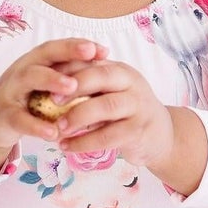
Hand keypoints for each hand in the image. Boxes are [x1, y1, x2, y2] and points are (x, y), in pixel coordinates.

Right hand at [0, 37, 105, 178]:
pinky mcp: (4, 114)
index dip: (79, 45)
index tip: (104, 49)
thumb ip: (68, 75)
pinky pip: (20, 118)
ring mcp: (11, 90)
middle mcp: (23, 69)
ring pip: (30, 78)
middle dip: (68, 53)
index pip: (58, 47)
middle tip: (91, 57)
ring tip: (73, 87)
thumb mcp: (46, 84)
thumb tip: (104, 68)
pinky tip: (53, 132)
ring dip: (52, 80)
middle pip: (45, 55)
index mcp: (36, 61)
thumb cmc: (27, 99)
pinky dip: (36, 125)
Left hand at [49, 55, 207, 193]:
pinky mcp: (139, 131)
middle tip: (51, 99)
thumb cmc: (127, 112)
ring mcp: (138, 107)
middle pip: (102, 76)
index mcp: (121, 70)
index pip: (93, 61)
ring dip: (78, 117)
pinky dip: (84, 142)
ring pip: (106, 106)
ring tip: (58, 128)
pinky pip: (109, 136)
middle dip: (74, 86)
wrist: (162, 135)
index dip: (69, 66)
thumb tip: (48, 83)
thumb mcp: (112, 93)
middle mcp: (132, 84)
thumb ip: (89, 87)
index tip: (45, 76)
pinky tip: (67, 146)